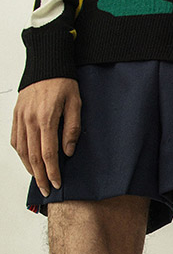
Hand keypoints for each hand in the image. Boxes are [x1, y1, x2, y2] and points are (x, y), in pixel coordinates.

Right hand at [11, 77, 81, 196]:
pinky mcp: (16, 114)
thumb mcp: (76, 104)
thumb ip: (72, 129)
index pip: (48, 154)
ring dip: (29, 167)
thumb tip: (68, 152)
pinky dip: (20, 153)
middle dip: (40, 176)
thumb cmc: (64, 82)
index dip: (52, 172)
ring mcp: (20, 117)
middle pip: (33, 156)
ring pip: (22, 150)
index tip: (57, 184)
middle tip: (46, 190)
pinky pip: (15, 138)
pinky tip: (27, 160)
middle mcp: (30, 120)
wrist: (47, 64)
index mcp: (46, 119)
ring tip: (37, 179)